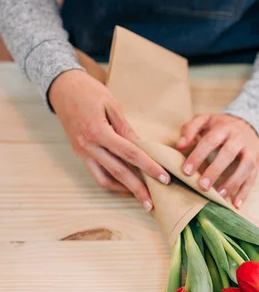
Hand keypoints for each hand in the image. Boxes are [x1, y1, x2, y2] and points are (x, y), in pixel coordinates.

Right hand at [49, 69, 169, 209]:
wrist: (62, 88)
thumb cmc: (88, 91)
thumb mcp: (111, 104)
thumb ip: (126, 127)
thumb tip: (142, 146)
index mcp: (98, 131)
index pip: (130, 153)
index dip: (149, 167)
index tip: (164, 178)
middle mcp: (88, 146)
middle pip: (118, 172)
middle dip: (138, 189)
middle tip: (153, 203)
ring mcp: (82, 152)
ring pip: (105, 179)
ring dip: (123, 190)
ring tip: (140, 198)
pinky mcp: (80, 154)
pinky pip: (97, 174)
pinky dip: (112, 183)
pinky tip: (125, 186)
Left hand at [177, 113, 258, 207]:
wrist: (250, 123)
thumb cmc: (221, 126)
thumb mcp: (205, 120)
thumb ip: (189, 129)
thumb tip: (179, 146)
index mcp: (224, 128)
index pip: (210, 140)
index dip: (198, 155)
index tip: (186, 171)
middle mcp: (239, 138)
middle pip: (228, 153)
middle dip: (215, 170)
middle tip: (202, 186)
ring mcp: (251, 150)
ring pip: (245, 166)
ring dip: (233, 182)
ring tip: (219, 195)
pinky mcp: (258, 162)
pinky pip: (253, 178)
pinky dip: (245, 192)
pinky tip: (235, 204)